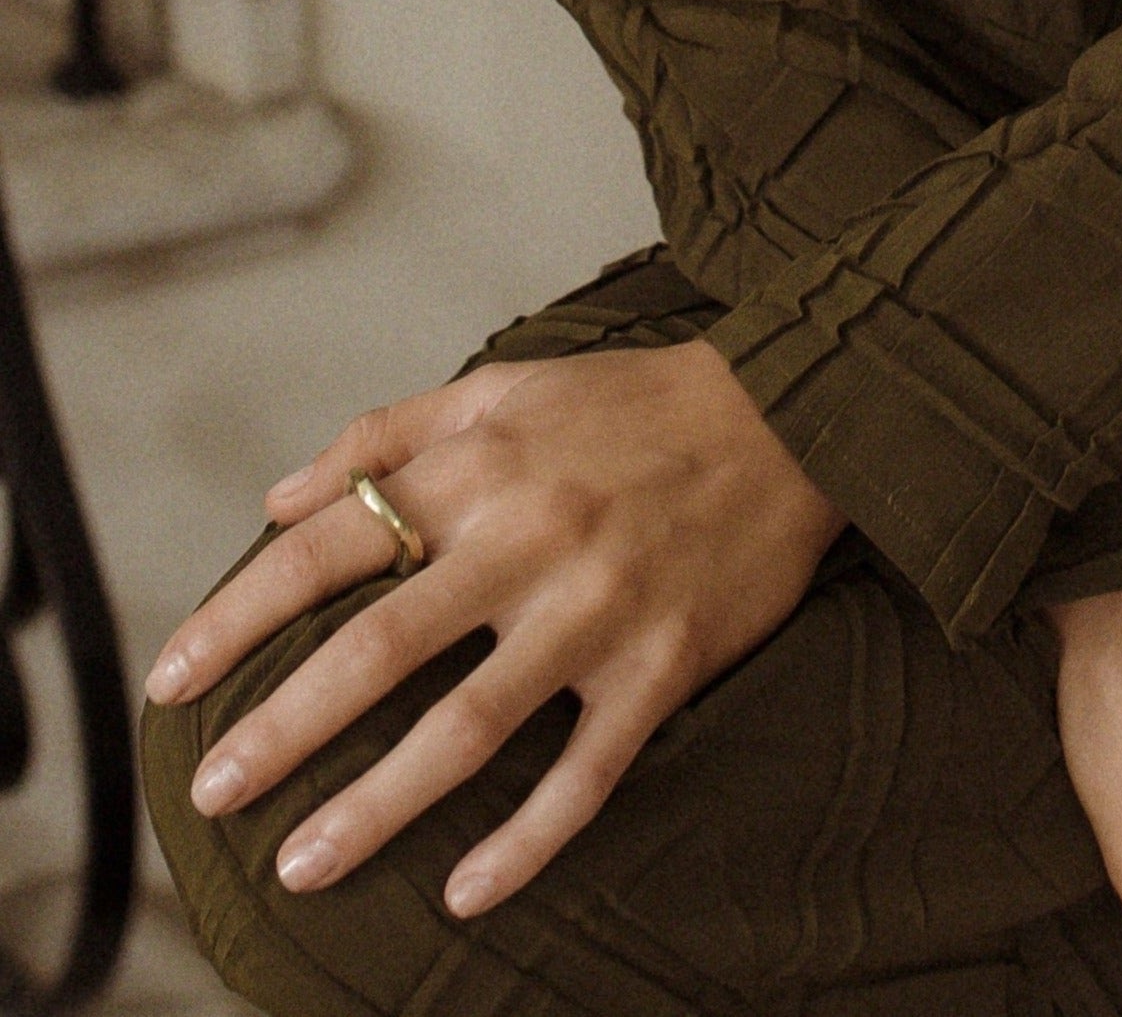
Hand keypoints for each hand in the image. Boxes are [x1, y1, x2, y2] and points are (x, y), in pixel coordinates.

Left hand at [144, 340, 845, 916]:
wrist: (788, 415)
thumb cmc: (629, 404)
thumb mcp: (501, 387)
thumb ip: (386, 433)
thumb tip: (281, 494)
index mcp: (477, 470)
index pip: (328, 545)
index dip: (240, 616)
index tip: (176, 679)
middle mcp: (526, 542)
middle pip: (378, 650)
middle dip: (283, 730)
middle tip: (213, 794)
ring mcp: (596, 612)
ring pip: (469, 729)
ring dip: (378, 807)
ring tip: (302, 868)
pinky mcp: (662, 666)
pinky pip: (586, 773)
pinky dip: (525, 841)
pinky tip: (464, 892)